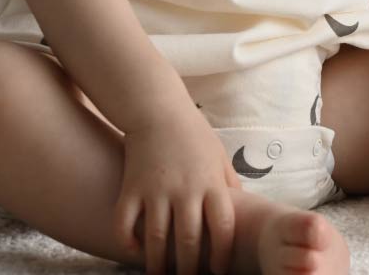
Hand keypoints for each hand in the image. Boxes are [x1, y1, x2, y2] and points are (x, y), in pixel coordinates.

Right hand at [115, 108, 242, 274]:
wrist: (158, 109)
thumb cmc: (192, 134)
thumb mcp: (219, 156)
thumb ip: (230, 186)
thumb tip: (243, 211)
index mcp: (210, 183)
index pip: (223, 229)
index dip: (223, 256)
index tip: (219, 270)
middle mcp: (185, 190)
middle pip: (190, 242)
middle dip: (190, 270)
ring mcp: (156, 190)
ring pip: (158, 241)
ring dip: (159, 266)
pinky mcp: (131, 188)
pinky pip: (125, 224)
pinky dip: (128, 243)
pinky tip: (135, 252)